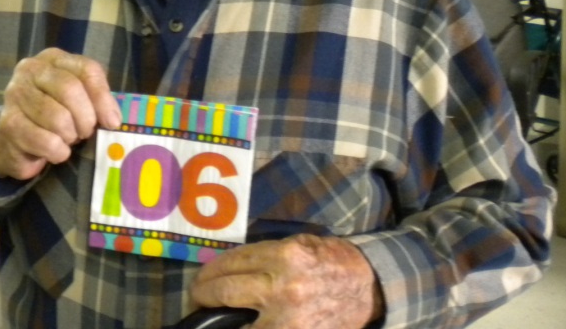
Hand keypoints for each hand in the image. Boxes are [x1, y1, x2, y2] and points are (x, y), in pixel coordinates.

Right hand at [0, 48, 121, 180]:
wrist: (13, 140)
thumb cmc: (54, 115)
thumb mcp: (79, 100)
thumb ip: (96, 100)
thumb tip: (113, 120)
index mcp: (53, 58)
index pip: (87, 70)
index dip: (103, 98)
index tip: (113, 122)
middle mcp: (30, 69)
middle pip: (70, 89)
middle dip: (85, 118)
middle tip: (85, 133)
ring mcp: (16, 95)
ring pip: (58, 118)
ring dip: (70, 136)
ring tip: (67, 139)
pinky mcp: (8, 124)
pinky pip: (46, 141)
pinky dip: (58, 152)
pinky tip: (55, 151)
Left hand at [189, 234, 383, 328]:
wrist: (368, 286)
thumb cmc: (329, 260)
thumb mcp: (297, 245)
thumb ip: (263, 256)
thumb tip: (226, 269)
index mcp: (284, 256)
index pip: (232, 263)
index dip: (209, 272)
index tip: (200, 279)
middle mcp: (283, 286)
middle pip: (226, 291)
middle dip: (203, 294)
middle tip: (197, 297)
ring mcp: (289, 318)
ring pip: (238, 324)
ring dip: (218, 320)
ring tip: (209, 317)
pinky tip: (236, 327)